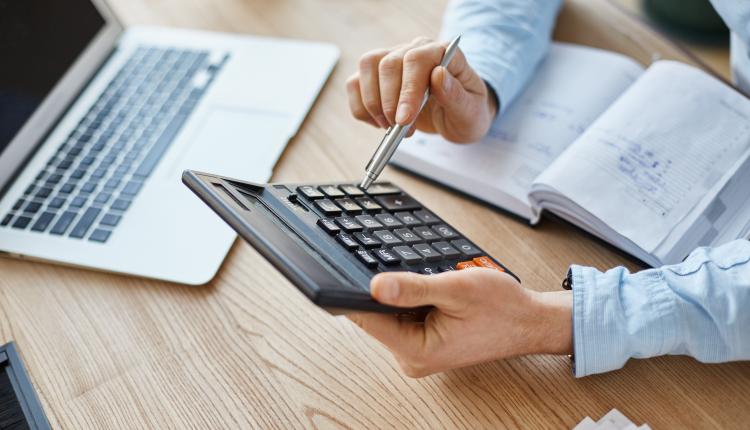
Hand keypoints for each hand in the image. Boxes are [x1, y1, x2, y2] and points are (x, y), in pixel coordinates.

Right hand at [346, 36, 497, 142]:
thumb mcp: (471, 112)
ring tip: (390, 128)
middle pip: (388, 63)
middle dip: (388, 101)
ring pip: (367, 67)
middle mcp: (415, 50)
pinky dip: (361, 108)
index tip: (404, 119)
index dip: (407, 89)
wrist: (457, 117)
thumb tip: (438, 75)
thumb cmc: (467, 112)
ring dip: (372, 103)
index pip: (417, 59)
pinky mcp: (377, 76)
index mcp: (443, 52)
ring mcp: (393, 59)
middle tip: (399, 128)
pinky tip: (379, 124)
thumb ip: (456, 95)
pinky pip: (355, 84)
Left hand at [348, 269, 571, 377]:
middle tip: (417, 276)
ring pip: (391, 314)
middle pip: (377, 316)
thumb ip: (413, 288)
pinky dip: (414, 300)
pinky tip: (435, 294)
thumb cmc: (502, 309)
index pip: (368, 319)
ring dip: (405, 295)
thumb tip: (374, 286)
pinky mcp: (423, 343)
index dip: (356, 292)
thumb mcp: (456, 289)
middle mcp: (412, 357)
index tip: (347, 269)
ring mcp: (417, 352)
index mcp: (416, 350)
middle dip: (389, 291)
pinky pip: (405, 316)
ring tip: (435, 287)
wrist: (529, 321)